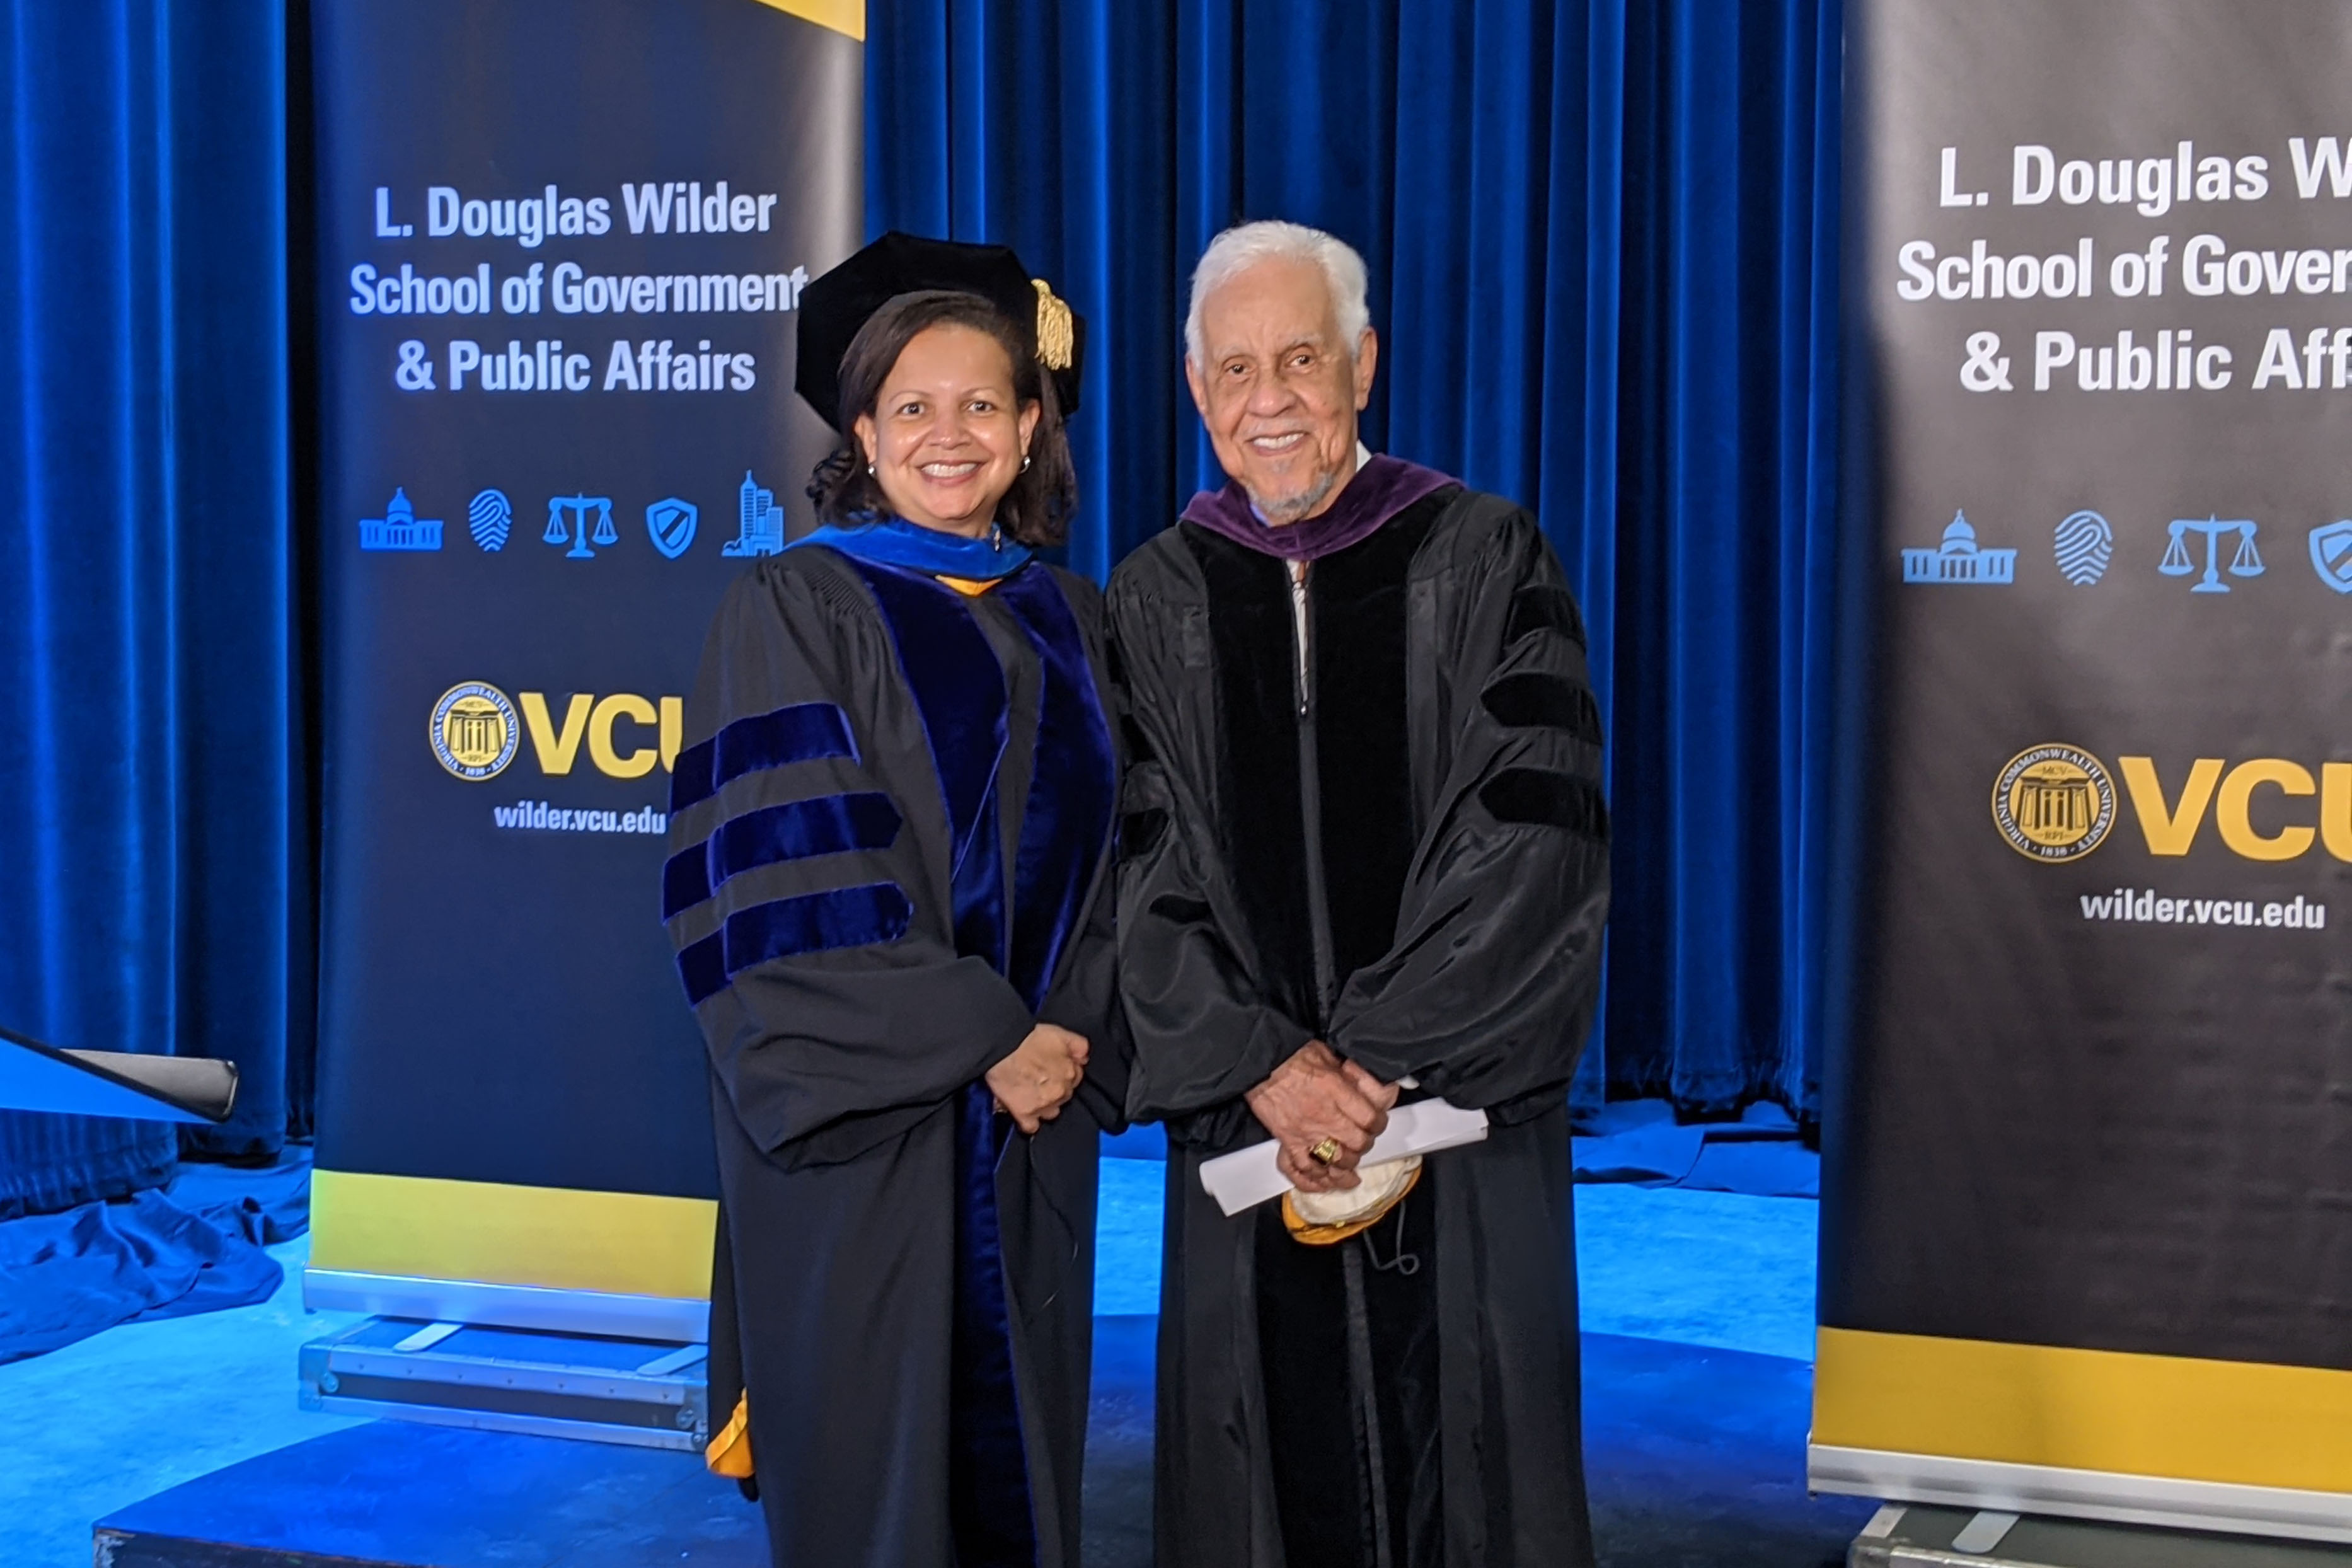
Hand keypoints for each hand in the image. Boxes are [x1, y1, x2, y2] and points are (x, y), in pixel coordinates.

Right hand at [985, 1023, 1088, 1134]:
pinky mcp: (1025, 1114)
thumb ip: (1077, 1045)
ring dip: (1044, 1106)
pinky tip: (1024, 1112)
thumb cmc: (1026, 1038)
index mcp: (1070, 1072)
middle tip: (1039, 1080)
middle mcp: (1060, 1092)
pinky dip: (1029, 1121)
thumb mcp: (1058, 1033)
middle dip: (1055, 1089)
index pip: (1075, 1078)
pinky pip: (1032, 1126)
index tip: (1052, 1070)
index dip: (1063, 1073)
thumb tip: (1084, 1058)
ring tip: (1031, 1094)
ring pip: (1051, 1112)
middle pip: (1064, 1096)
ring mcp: (1043, 1105)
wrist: (1001, 1049)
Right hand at [1243, 1042, 1395, 1193]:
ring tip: (1350, 1168)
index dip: (1378, 1124)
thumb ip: (1351, 1074)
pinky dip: (1314, 1180)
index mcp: (1337, 1091)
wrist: (1260, 1061)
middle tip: (1363, 1142)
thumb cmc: (1292, 1055)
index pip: (1370, 1118)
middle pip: (1357, 1144)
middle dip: (1364, 1145)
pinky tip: (1323, 1182)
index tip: (1376, 1123)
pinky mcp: (1288, 1140)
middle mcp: (1325, 1115)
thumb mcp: (1330, 1055)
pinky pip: (1302, 1169)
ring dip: (1346, 1166)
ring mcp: (1306, 1131)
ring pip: (1335, 1161)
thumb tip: (1370, 1082)